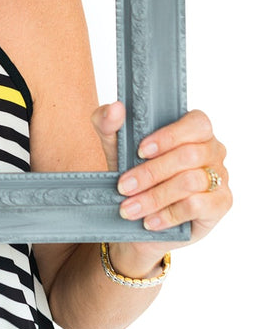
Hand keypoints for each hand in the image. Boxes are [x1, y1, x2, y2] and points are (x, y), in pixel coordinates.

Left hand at [92, 102, 231, 251]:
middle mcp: (213, 149)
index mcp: (194, 128)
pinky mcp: (221, 204)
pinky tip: (150, 220)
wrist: (138, 215)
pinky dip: (169, 214)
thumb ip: (107, 121)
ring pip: (190, 182)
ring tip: (130, 208)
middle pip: (189, 155)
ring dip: (155, 197)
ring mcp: (220, 177)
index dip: (169, 136)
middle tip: (124, 187)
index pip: (197, 123)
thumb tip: (115, 108)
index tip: (140, 151)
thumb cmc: (132, 170)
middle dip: (151, 173)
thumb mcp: (114, 145)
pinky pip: (197, 206)